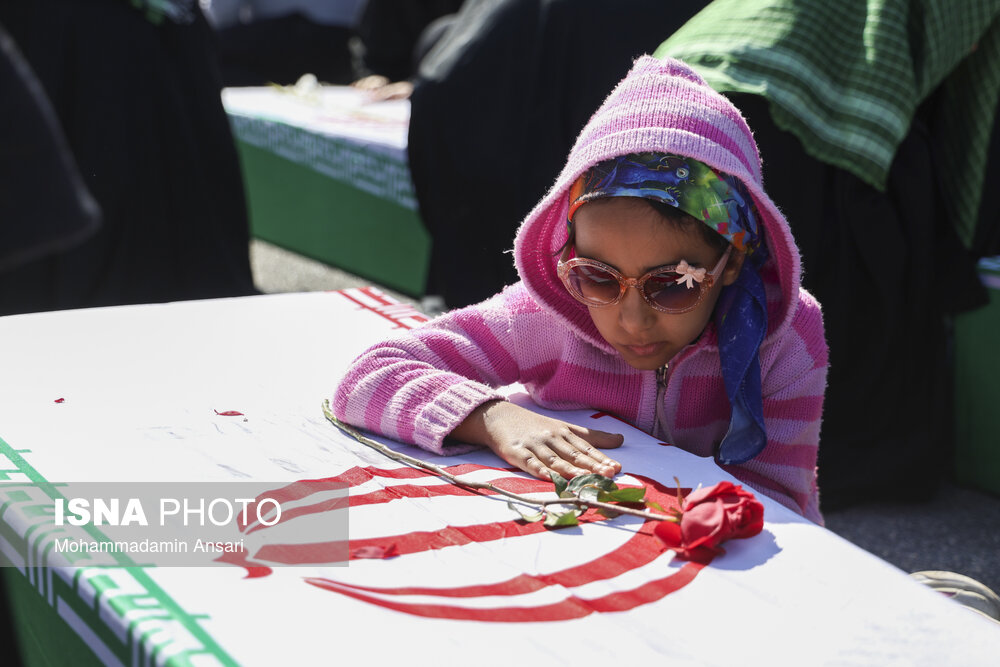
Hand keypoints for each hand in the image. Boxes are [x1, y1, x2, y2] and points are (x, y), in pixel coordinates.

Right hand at [451, 401, 622, 480]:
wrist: (499, 417)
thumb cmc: (535, 426)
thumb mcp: (564, 428)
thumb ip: (592, 436)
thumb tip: (621, 440)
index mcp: (564, 432)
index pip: (586, 447)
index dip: (601, 459)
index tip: (616, 468)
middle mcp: (551, 438)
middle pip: (574, 454)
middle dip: (591, 465)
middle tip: (608, 474)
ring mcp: (534, 445)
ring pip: (555, 460)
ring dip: (570, 470)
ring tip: (585, 479)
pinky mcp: (516, 452)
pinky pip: (529, 463)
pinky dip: (539, 470)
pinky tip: (548, 477)